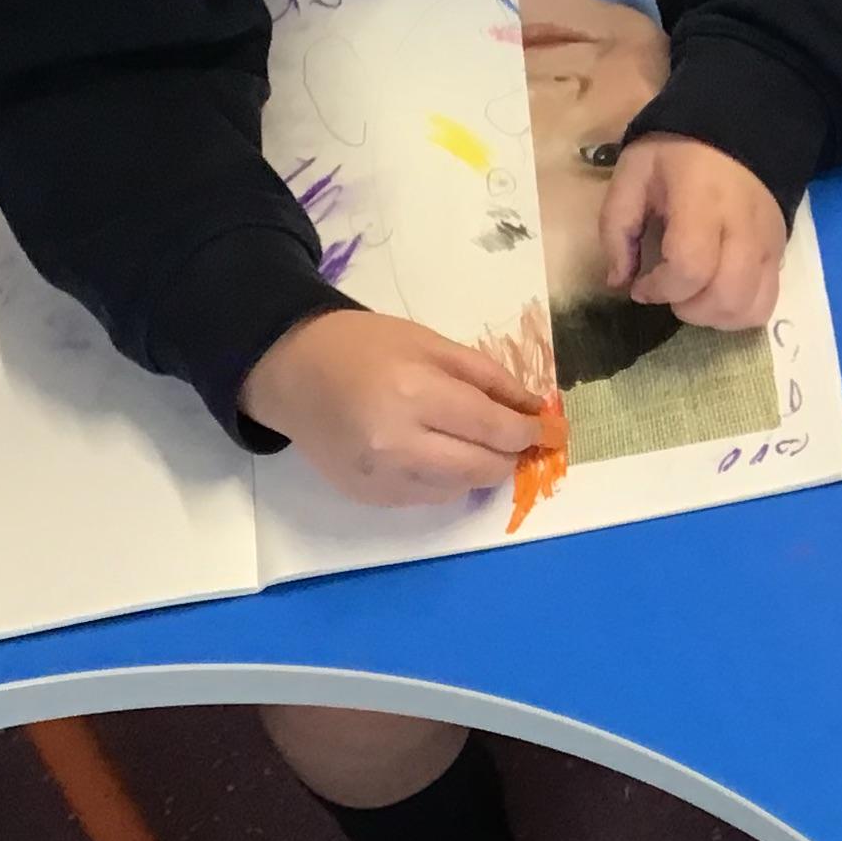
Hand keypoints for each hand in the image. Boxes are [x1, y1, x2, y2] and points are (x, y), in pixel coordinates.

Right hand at [239, 309, 554, 505]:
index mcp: (414, 394)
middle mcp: (397, 444)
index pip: (494, 428)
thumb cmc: (364, 347)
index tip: (549, 429)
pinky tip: (433, 451)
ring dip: (478, 468)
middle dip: (510, 455)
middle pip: (484, 468)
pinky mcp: (370, 497)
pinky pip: (429, 498)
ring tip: (468, 439)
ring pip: (460, 488)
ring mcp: (381, 477)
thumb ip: (487, 377)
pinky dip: (444, 478)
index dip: (530, 431)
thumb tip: (534, 409)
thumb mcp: (430, 343)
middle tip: (517, 439)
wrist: (292, 373)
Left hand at [599, 134, 786, 329]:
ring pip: (751, 308)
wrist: (738, 127)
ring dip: (715, 317)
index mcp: (701, 202)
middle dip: (688, 309)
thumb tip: (619, 281)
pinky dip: (739, 313)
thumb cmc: (676, 151)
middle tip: (670, 293)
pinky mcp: (779, 253)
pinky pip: (767, 302)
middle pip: (726, 297)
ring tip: (693, 298)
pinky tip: (716, 296)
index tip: (641, 285)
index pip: (690, 267)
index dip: (661, 289)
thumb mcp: (632, 174)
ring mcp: (767, 243)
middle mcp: (742, 228)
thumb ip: (616, 228)